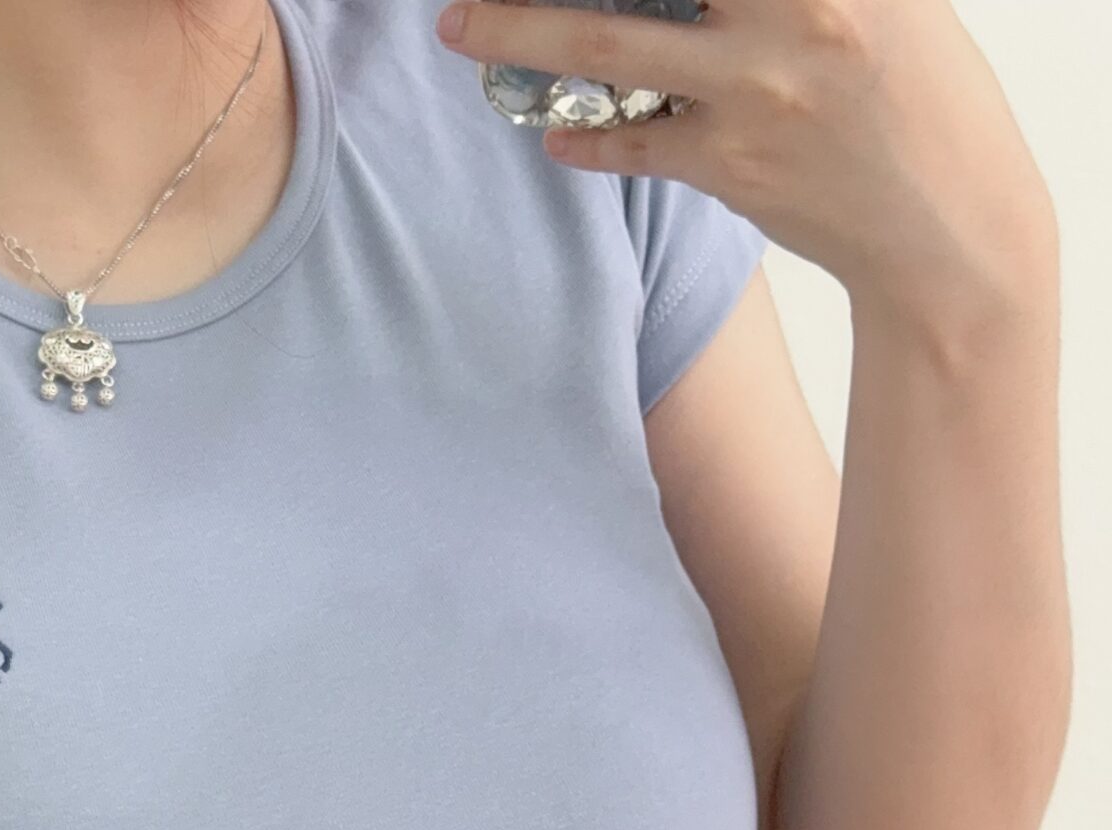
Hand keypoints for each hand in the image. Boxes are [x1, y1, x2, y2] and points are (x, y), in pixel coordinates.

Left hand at [433, 0, 1056, 325]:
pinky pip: (629, 142)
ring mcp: (754, 90)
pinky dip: (582, 135)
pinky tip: (550, 129)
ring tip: (461, 26)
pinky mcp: (729, 166)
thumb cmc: (916, 91)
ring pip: (606, 45)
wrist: (950, 226)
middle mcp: (793, 12)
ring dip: (519, 31)